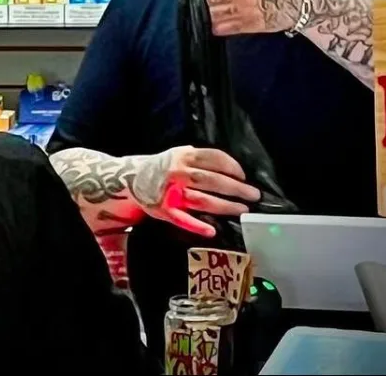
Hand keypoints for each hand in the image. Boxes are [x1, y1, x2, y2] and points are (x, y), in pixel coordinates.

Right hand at [131, 146, 261, 237]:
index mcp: (183, 156)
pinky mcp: (163, 209)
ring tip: (242, 210)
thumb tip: (229, 169)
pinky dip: (197, 226)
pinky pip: (182, 219)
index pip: (213, 158)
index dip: (231, 167)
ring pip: (202, 200)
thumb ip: (199, 159)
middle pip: (211, 180)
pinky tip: (212, 231)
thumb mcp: (178, 154)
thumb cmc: (162, 167)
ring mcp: (171, 192)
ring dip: (224, 205)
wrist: (131, 176)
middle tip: (253, 195)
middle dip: (235, 188)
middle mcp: (178, 172)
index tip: (243, 176)